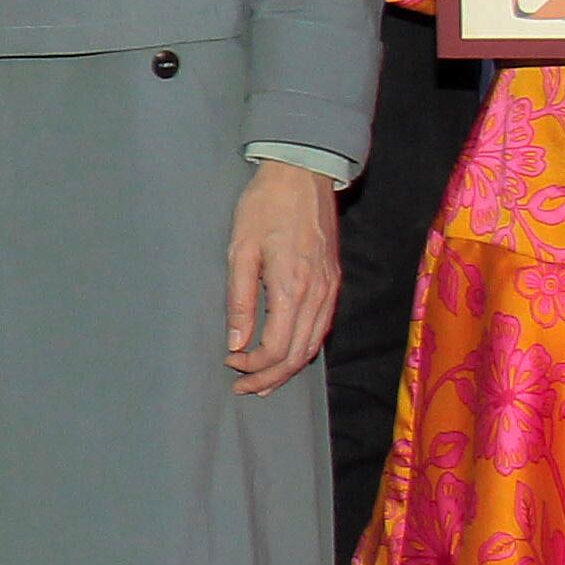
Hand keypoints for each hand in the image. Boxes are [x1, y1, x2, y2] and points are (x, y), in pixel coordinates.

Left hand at [226, 158, 342, 394]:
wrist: (302, 177)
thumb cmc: (264, 208)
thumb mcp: (239, 250)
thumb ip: (239, 300)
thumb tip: (236, 342)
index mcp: (292, 288)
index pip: (276, 347)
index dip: (253, 366)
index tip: (229, 365)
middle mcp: (318, 295)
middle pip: (298, 355)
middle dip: (269, 377)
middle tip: (242, 387)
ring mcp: (331, 291)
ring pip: (314, 345)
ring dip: (288, 368)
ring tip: (262, 382)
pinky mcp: (334, 284)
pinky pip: (322, 328)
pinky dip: (304, 348)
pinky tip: (287, 354)